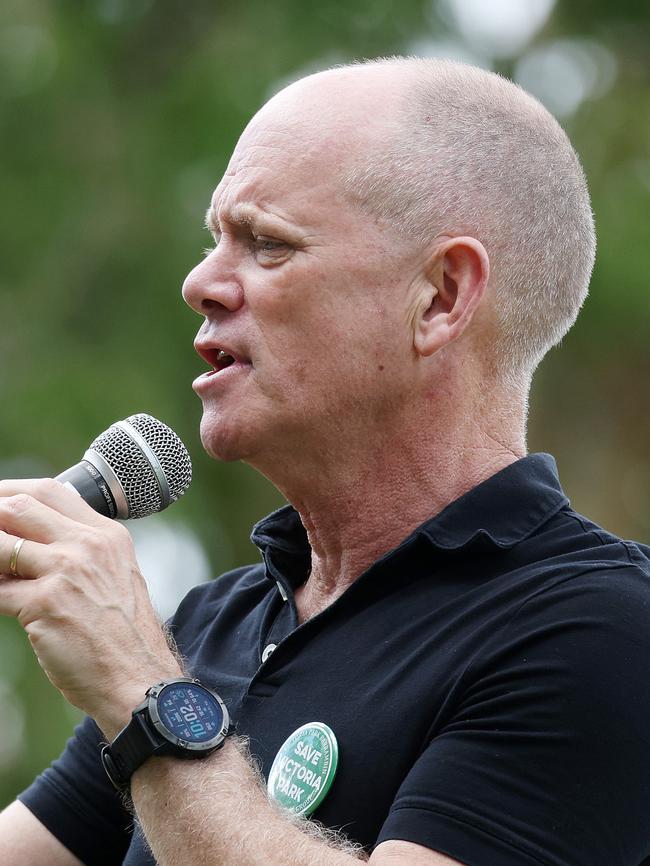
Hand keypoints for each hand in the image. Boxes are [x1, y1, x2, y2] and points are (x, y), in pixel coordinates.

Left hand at [0, 479, 181, 737]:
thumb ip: (78, 552)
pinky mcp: (46, 603)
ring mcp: (67, 571)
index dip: (11, 491)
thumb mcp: (113, 576)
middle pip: (21, 506)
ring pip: (1, 545)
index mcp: (107, 535)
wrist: (138, 678)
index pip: (50, 490)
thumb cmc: (122, 635)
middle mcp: (88, 545)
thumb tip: (21, 542)